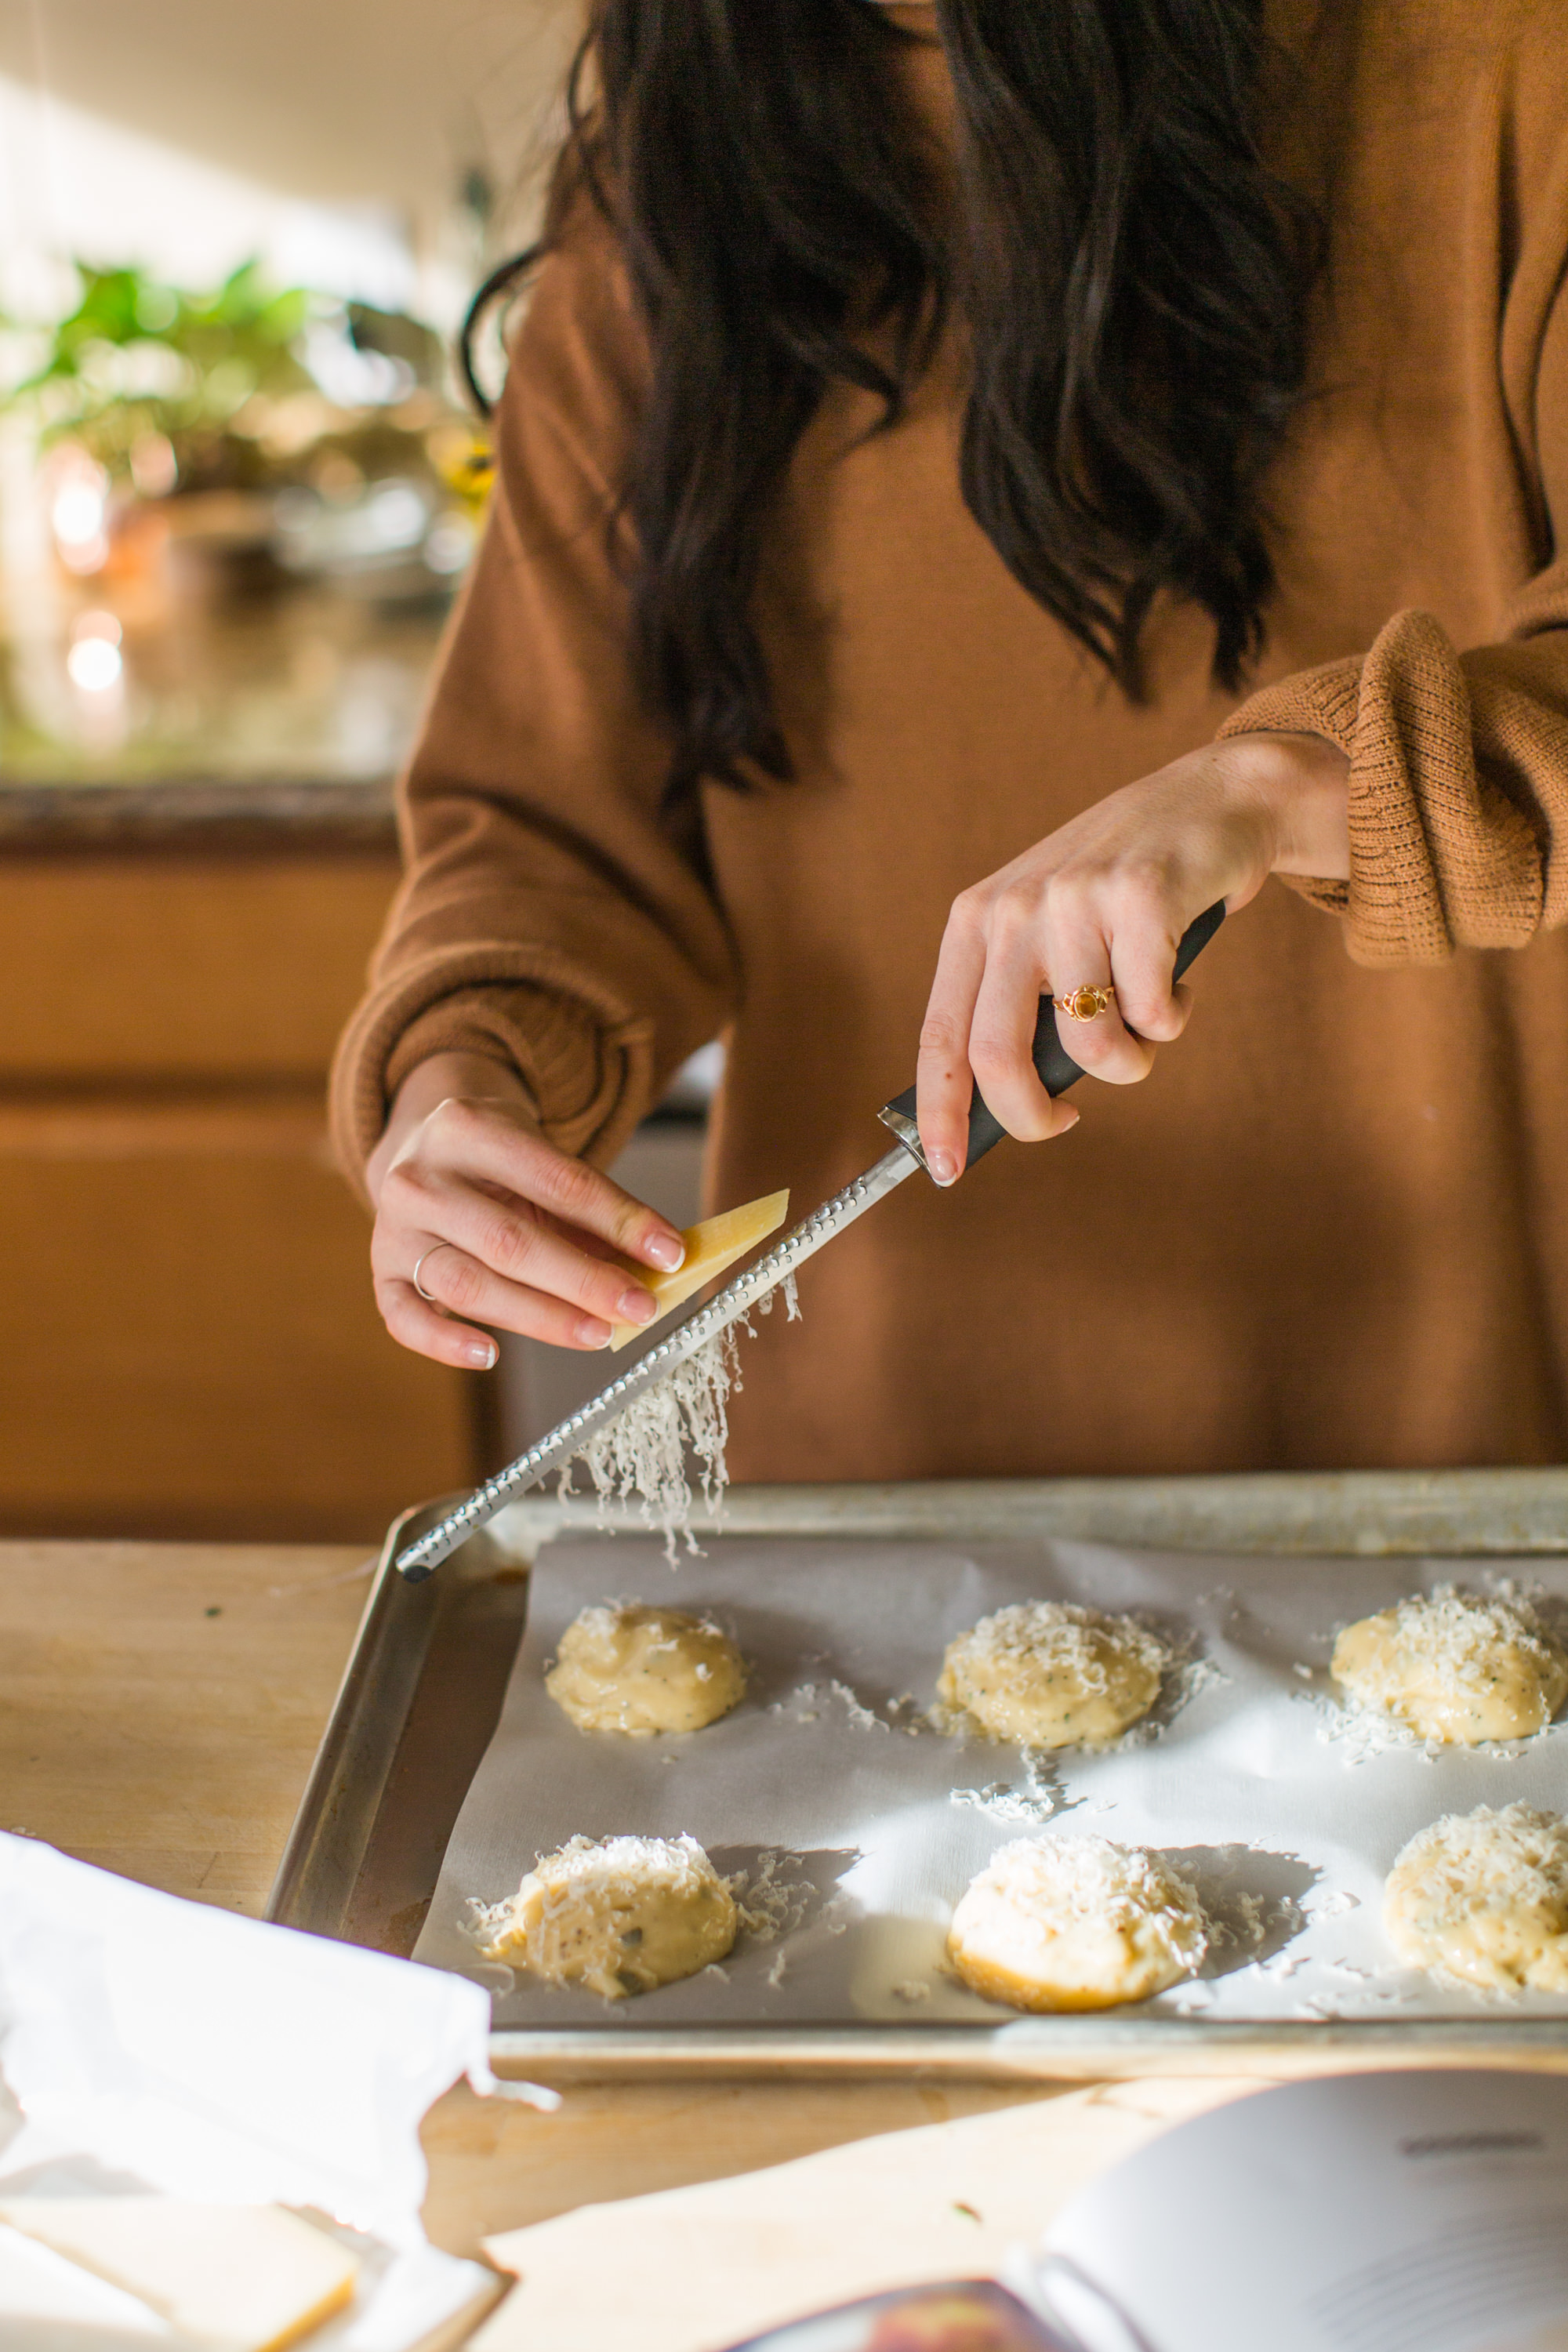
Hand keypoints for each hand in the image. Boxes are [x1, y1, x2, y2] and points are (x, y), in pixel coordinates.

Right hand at [365, 1052, 685, 1369]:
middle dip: (584, 1281)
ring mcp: (393, 1228)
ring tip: (597, 1334)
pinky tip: (490, 1356)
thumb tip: (659, 1265)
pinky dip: (444, 1343)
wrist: (424, 1143)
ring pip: (467, 1284)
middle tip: (639, 1309)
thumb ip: (594, 1212)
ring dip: (539, 1317)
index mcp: (470, 1127)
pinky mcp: (380, 1270)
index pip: (559, 1181)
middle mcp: (421, 1177)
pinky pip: (403, 1317)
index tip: (670, 1251)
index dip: (620, 1220)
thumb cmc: (501, 1162)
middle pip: (511, 1240)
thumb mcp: (544, 1162)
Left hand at [916, 730, 1349, 1179]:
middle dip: (1033, 1115)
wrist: (1210, 800)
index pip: (940, 1035)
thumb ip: (1020, 1003)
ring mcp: (1076, 900)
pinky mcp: (1142, 898)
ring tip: (1145, 1025)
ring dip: (1129, 1061)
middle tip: (1067, 1119)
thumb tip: (1002, 1111)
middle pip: (998, 1054)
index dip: (939, 1111)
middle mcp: (1015, 908)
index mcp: (976, 920)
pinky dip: (1173, 1019)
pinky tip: (1178, 981)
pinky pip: (1155, 1016)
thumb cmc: (1122, 892)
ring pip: (1091, 1045)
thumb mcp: (1049, 930)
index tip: (945, 1170)